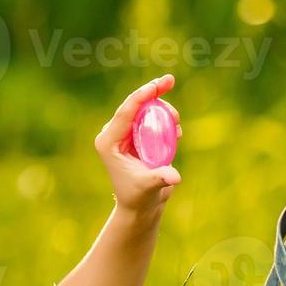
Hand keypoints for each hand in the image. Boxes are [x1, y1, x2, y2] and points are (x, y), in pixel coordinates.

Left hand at [93, 74, 182, 215]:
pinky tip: (176, 131)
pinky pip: (151, 120)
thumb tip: (174, 177)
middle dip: (153, 92)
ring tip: (176, 121)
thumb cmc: (139, 197)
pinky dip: (165, 121)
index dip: (141, 95)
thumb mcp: (149, 187)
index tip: (157, 84)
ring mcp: (125, 134)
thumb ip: (160, 178)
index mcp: (108, 141)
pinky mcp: (136, 137)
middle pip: (134, 105)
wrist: (139, 206)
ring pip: (144, 111)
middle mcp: (114, 134)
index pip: (125, 112)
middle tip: (169, 80)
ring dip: (161, 109)